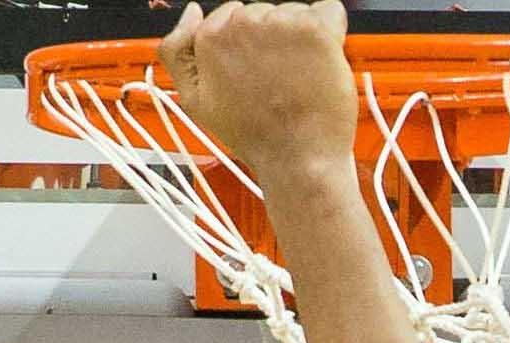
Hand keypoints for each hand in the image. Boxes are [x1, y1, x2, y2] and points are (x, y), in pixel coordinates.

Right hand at [158, 2, 356, 184]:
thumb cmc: (254, 136)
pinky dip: (332, 32)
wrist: (297, 160)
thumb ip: (178, 51)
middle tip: (281, 81)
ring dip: (303, 39)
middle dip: (276, 40)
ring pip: (296, 13)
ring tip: (300, 78)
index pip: (235, 15)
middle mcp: (241, 23)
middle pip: (266, 13)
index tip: (259, 72)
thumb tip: (191, 12)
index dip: (252, 46)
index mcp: (210, 37)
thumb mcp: (194, 101)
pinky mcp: (314, 31)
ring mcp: (279, 25)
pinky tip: (322, 62)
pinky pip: (329, 12)